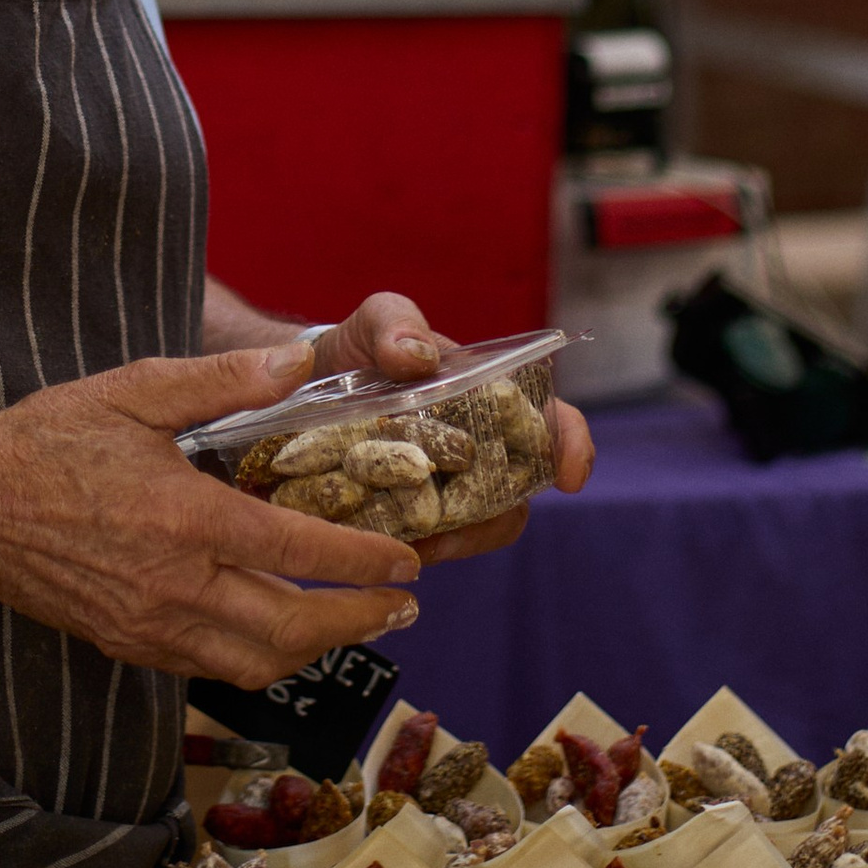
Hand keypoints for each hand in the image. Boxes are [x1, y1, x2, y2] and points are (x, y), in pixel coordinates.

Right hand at [0, 343, 427, 690]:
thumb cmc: (49, 439)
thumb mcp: (136, 389)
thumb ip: (223, 379)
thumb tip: (298, 359)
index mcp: (185, 518)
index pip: (298, 550)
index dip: (362, 562)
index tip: (407, 562)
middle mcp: (175, 584)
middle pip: (290, 625)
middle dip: (358, 619)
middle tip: (403, 606)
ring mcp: (149, 625)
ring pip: (256, 662)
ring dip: (316, 648)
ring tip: (354, 625)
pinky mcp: (127, 644)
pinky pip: (210, 668)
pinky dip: (259, 658)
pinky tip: (280, 633)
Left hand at [306, 290, 596, 559]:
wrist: (297, 384)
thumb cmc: (357, 347)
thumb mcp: (375, 320)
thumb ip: (396, 322)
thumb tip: (420, 357)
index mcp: (488, 400)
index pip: (549, 424)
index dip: (571, 447)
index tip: (571, 476)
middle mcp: (477, 451)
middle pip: (514, 496)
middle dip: (494, 515)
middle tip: (451, 521)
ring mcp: (443, 490)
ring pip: (472, 529)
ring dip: (450, 537)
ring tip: (411, 536)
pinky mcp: (406, 520)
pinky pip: (423, 546)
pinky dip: (408, 547)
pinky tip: (378, 542)